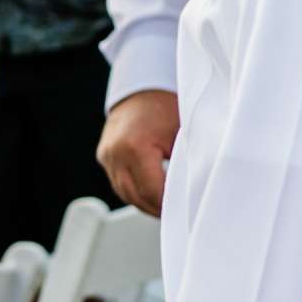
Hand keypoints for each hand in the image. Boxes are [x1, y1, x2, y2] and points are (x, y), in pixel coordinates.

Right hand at [98, 89, 179, 216]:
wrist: (142, 87)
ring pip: (125, 194)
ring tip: (167, 207)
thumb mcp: (182, 134)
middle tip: (180, 214)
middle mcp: (115, 153)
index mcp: (135, 147)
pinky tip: (153, 195)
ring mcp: (107, 156)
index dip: (170, 205)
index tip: (186, 210)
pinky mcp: (104, 157)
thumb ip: (187, 163)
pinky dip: (136, 191)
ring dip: (146, 202)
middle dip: (158, 208)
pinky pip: (119, 184)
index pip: (153, 191)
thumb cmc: (165, 106)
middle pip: (136, 197)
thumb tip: (196, 190)